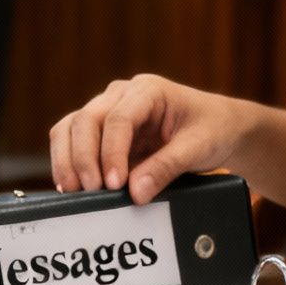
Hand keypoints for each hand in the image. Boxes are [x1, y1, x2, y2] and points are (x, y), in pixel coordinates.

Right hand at [48, 75, 254, 202]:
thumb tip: (135, 193)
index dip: (112, 153)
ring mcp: (107, 111)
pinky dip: (67, 162)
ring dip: (68, 159)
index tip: (115, 184)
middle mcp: (120, 95)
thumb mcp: (198, 148)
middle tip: (91, 191)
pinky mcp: (101, 132)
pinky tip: (71, 187)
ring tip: (74, 191)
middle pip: (86, 120)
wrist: (218, 128)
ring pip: (71, 127)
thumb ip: (167, 168)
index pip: (118, 119)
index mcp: (148, 91)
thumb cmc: (212, 130)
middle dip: (84, 157)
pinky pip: (72, 142)